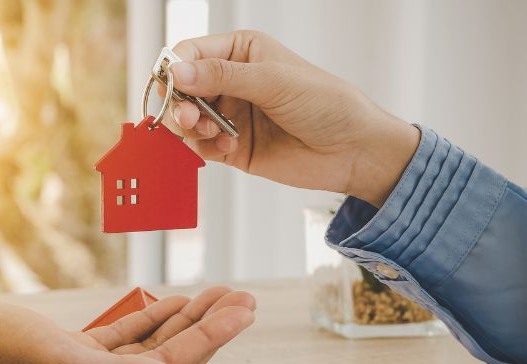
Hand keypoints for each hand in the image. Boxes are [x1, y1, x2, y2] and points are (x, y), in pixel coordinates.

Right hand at [0, 287, 255, 363]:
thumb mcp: (61, 363)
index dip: (211, 336)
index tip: (242, 311)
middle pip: (171, 357)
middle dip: (210, 327)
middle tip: (243, 300)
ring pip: (153, 345)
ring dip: (187, 319)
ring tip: (220, 296)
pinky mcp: (76, 354)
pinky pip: (126, 337)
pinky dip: (152, 319)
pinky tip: (173, 302)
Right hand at [163, 30, 419, 206]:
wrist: (352, 150)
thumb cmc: (327, 104)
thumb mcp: (273, 81)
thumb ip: (223, 76)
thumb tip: (178, 72)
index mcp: (241, 51)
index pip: (191, 53)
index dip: (176, 68)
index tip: (175, 86)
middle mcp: (232, 81)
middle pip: (181, 88)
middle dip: (179, 102)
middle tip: (188, 117)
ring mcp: (230, 114)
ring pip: (185, 119)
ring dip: (190, 127)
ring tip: (210, 132)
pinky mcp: (231, 146)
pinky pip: (200, 146)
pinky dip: (204, 147)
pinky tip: (226, 146)